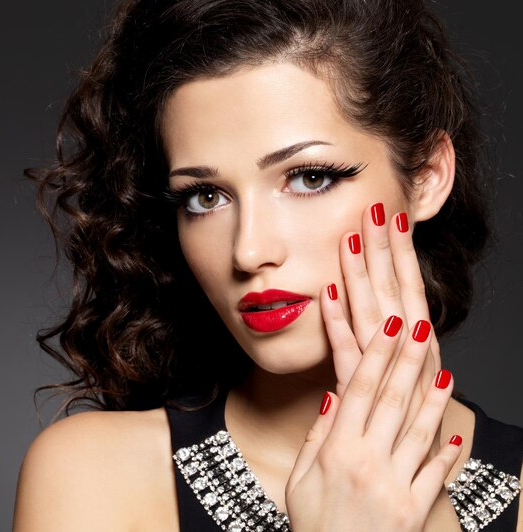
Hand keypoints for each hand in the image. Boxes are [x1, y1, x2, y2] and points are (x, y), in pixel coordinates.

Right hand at [285, 308, 461, 530]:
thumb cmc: (313, 523)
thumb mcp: (298, 479)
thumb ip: (316, 436)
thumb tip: (332, 397)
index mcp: (336, 449)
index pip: (359, 390)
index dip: (375, 355)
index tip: (387, 328)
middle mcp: (368, 461)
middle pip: (392, 400)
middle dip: (407, 360)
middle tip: (418, 329)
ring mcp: (395, 484)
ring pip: (419, 431)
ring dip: (434, 399)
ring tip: (446, 372)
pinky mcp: (413, 508)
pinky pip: (435, 474)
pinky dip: (447, 455)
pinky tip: (458, 436)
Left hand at [332, 205, 439, 450]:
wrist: (411, 479)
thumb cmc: (407, 422)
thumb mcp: (408, 374)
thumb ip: (397, 342)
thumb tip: (390, 307)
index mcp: (418, 343)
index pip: (409, 286)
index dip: (400, 252)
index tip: (392, 216)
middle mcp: (407, 352)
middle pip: (394, 290)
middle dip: (385, 249)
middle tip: (375, 208)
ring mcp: (383, 371)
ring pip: (372, 312)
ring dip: (362, 275)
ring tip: (354, 237)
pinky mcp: (358, 393)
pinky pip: (345, 352)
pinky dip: (336, 323)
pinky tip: (326, 293)